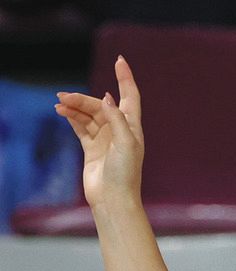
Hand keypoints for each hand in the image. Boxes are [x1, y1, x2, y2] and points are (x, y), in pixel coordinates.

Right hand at [54, 56, 143, 209]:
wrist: (113, 200)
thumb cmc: (125, 174)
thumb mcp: (126, 143)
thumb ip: (117, 118)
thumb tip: (106, 97)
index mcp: (132, 128)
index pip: (130, 97)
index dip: (125, 78)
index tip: (120, 60)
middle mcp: (119, 131)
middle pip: (100, 105)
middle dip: (82, 99)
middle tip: (64, 96)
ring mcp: (105, 139)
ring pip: (88, 115)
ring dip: (74, 107)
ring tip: (59, 103)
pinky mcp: (92, 148)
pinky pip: (81, 126)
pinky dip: (72, 117)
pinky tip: (62, 111)